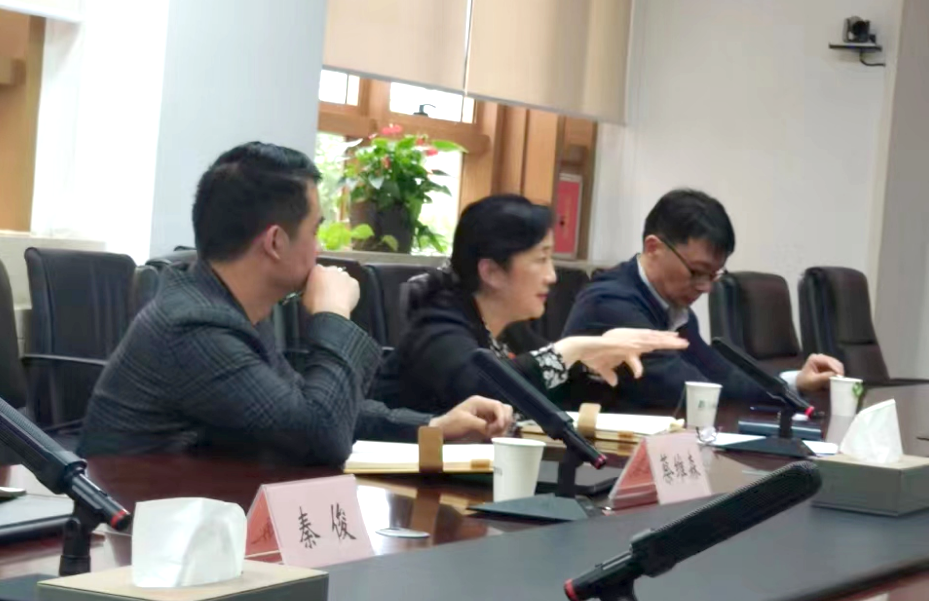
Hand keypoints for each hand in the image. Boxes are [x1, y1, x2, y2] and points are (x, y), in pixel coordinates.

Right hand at [301, 265, 359, 318]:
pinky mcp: (354, 283)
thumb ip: (310, 286)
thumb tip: (314, 288)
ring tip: (339, 296)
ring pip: (343, 277)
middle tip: (329, 291)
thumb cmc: (314, 304)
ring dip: (341, 283)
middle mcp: (332, 269)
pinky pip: (352, 285)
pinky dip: (350, 290)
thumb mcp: (305, 294)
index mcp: (317, 269)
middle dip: (331, 279)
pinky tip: (347, 299)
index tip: (318, 286)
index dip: (319, 279)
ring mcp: (345, 275)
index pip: (318, 270)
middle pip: (332, 271)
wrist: (330, 312)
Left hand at [429, 396, 513, 441]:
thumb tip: (498, 429)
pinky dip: (499, 431)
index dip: (502, 417)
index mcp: (479, 402)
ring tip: (494, 435)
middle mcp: (484, 406)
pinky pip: (499, 425)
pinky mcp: (486, 423)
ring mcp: (486, 414)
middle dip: (504, 421)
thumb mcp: (468, 424)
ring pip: (504, 417)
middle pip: (504, 409)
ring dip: (503, 427)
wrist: (441, 432)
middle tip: (497, 432)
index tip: (500, 428)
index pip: (498, 406)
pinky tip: (492, 437)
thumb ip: (484, 425)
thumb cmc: (452, 425)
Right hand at [554, 329, 687, 385]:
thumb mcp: (604, 368)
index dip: (662, 342)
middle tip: (685, 342)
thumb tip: (614, 382)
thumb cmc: (593, 356)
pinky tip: (658, 345)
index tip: (675, 342)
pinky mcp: (623, 344)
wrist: (582, 349)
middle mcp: (630, 342)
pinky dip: (649, 344)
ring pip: (650, 341)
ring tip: (678, 342)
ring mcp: (627, 341)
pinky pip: (639, 346)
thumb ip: (610, 375)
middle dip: (669, 341)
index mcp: (628, 346)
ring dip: (664, 341)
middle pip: (653, 340)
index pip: (649, 343)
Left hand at [796, 353, 844, 392]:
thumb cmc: (805, 382)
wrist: (801, 384)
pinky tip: (838, 378)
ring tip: (839, 379)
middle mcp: (821, 357)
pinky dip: (838, 373)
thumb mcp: (813, 381)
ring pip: (837, 364)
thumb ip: (824, 377)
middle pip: (835, 361)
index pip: (828, 361)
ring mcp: (825, 361)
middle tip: (841, 379)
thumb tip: (836, 374)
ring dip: (839, 371)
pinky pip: (837, 368)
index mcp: (815, 358)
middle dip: (839, 370)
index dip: (836, 368)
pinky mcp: (828, 365)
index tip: (840, 375)